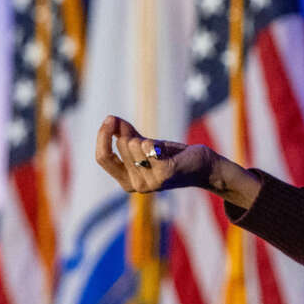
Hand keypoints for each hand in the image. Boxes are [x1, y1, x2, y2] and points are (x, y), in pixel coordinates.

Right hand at [95, 116, 261, 208]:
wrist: (202, 166)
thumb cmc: (172, 155)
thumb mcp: (144, 144)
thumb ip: (126, 134)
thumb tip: (110, 119)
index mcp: (126, 181)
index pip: (102, 158)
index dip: (102, 136)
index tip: (109, 118)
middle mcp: (135, 185)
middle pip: (122, 145)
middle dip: (131, 133)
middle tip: (151, 139)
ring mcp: (149, 182)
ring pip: (134, 145)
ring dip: (147, 138)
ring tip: (162, 148)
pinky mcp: (165, 175)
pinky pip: (148, 150)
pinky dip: (152, 143)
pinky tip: (161, 147)